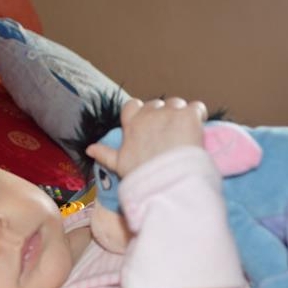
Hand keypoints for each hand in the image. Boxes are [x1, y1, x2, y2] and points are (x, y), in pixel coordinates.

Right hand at [86, 97, 207, 177]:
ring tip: (184, 135)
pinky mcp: (189, 116)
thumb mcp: (120, 165)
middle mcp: (149, 115)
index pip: (132, 105)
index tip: (148, 125)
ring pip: (177, 104)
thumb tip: (89, 149)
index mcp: (131, 125)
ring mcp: (169, 113)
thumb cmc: (142, 177)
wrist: (168, 183)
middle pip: (158, 104)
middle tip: (170, 135)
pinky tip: (198, 130)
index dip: (141, 112)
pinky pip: (197, 108)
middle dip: (163, 115)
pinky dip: (198, 116)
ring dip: (180, 115)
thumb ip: (105, 154)